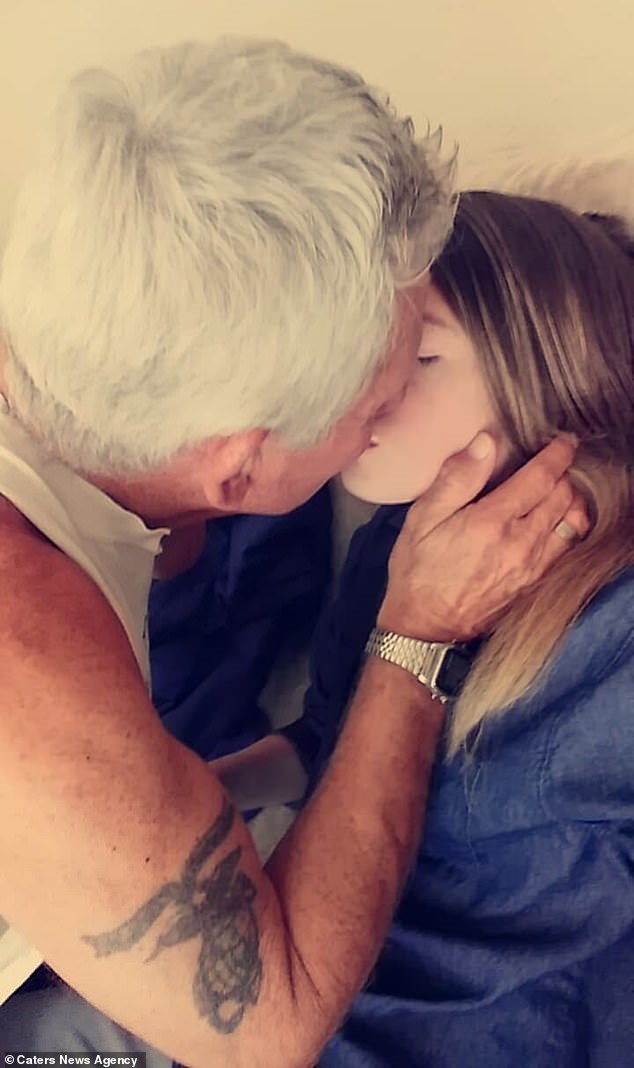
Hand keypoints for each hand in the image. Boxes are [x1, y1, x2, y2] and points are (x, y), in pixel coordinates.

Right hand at [378, 433, 588, 641]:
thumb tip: (485, 443)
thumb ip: (456, 478)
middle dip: (563, 473)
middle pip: (564, 496)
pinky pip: (567, 547)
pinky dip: (568, 526)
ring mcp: (532, 567)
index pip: (541, 478)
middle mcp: (521, 545)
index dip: (557, 454)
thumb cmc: (418, 572)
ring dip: (570, 500)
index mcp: (492, 523)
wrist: (425, 628)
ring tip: (556, 488)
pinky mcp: (534, 583)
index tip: (562, 442)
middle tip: (553, 462)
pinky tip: (552, 519)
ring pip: (573, 522)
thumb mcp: (422, 519)